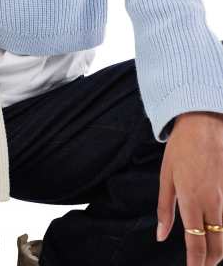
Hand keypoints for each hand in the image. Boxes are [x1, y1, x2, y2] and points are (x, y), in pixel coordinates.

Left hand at [157, 111, 222, 265]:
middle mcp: (213, 203)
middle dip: (210, 262)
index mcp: (192, 200)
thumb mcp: (165, 176)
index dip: (195, 263)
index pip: (197, 243)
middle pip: (218, 247)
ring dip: (219, 249)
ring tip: (208, 255)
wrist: (204, 124)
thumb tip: (160, 235)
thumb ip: (164, 209)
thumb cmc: (181, 148)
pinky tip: (217, 232)